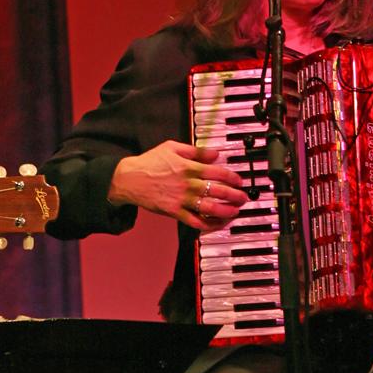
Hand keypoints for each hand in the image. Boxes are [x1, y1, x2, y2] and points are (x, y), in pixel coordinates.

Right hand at [108, 140, 247, 230]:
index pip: (218, 173)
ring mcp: (182, 200)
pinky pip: (195, 222)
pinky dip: (209, 224)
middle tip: (243, 198)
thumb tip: (216, 154)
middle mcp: (188, 184)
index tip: (240, 181)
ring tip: (235, 211)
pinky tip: (218, 223)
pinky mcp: (175, 212)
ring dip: (226, 211)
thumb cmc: (150, 162)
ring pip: (210, 208)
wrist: (129, 179)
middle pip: (218, 191)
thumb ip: (196, 151)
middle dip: (235, 196)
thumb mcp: (172, 147)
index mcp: (189, 167)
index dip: (233, 178)